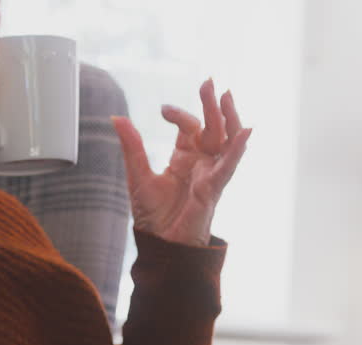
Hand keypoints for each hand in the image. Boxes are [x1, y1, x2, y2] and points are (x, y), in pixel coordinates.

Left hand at [112, 79, 251, 246]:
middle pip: (212, 129)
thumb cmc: (153, 216)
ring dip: (229, 118)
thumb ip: (132, 146)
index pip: (190, 128)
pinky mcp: (213, 189)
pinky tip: (244, 132)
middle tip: (208, 82)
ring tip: (227, 95)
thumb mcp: (138, 175)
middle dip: (211, 105)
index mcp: (185, 159)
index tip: (162, 111)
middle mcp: (202, 164)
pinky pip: (229, 167)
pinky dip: (238, 149)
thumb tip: (117, 117)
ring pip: (227, 142)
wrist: (160, 245)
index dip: (179, 116)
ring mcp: (210, 175)